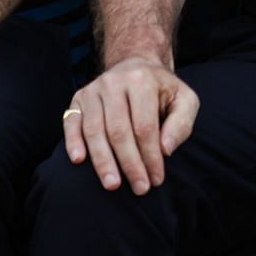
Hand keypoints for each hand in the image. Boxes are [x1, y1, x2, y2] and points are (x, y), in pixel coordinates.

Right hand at [63, 56, 198, 194]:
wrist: (136, 66)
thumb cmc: (163, 91)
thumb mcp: (184, 100)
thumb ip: (181, 124)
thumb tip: (165, 150)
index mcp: (142, 80)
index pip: (144, 126)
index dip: (150, 156)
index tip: (156, 180)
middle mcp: (114, 82)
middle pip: (119, 131)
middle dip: (129, 164)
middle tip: (139, 188)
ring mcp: (93, 90)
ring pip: (95, 130)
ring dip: (103, 161)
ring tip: (112, 185)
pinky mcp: (78, 98)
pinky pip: (71, 122)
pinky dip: (73, 141)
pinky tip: (78, 160)